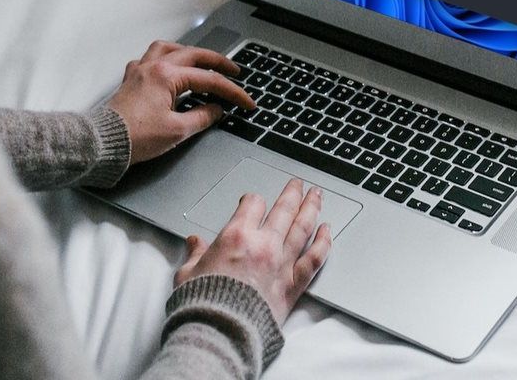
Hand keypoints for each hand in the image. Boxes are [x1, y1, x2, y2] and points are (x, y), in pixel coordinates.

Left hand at [105, 40, 254, 164]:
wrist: (104, 143)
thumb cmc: (135, 137)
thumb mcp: (177, 130)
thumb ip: (202, 116)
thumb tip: (216, 110)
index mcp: (167, 76)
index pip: (209, 80)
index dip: (232, 91)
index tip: (245, 101)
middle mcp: (153, 66)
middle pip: (193, 55)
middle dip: (217, 62)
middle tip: (233, 70)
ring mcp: (140, 70)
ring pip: (169, 48)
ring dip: (188, 52)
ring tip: (201, 60)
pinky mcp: (131, 79)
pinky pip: (149, 58)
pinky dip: (164, 58)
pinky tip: (168, 66)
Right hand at [175, 179, 332, 323]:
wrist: (222, 332)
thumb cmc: (204, 305)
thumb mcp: (188, 274)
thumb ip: (195, 254)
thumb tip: (194, 243)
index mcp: (236, 237)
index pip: (252, 204)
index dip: (253, 200)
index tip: (253, 201)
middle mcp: (263, 245)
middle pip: (283, 209)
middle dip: (292, 193)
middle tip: (298, 184)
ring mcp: (282, 263)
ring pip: (302, 227)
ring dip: (311, 207)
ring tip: (317, 195)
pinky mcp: (294, 285)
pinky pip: (314, 258)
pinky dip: (323, 242)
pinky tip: (327, 231)